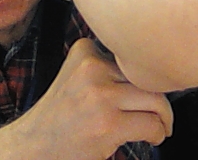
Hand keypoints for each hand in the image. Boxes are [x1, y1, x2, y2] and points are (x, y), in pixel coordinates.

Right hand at [0, 38, 172, 159]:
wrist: (32, 146)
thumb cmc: (61, 115)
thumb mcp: (78, 76)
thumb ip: (106, 65)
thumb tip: (154, 66)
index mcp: (85, 52)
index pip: (134, 54)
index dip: (147, 72)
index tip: (151, 84)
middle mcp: (92, 69)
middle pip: (148, 76)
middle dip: (161, 97)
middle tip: (162, 112)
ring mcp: (101, 96)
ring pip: (155, 99)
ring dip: (164, 116)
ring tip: (160, 125)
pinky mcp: (109, 125)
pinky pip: (151, 124)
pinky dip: (158, 133)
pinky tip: (152, 136)